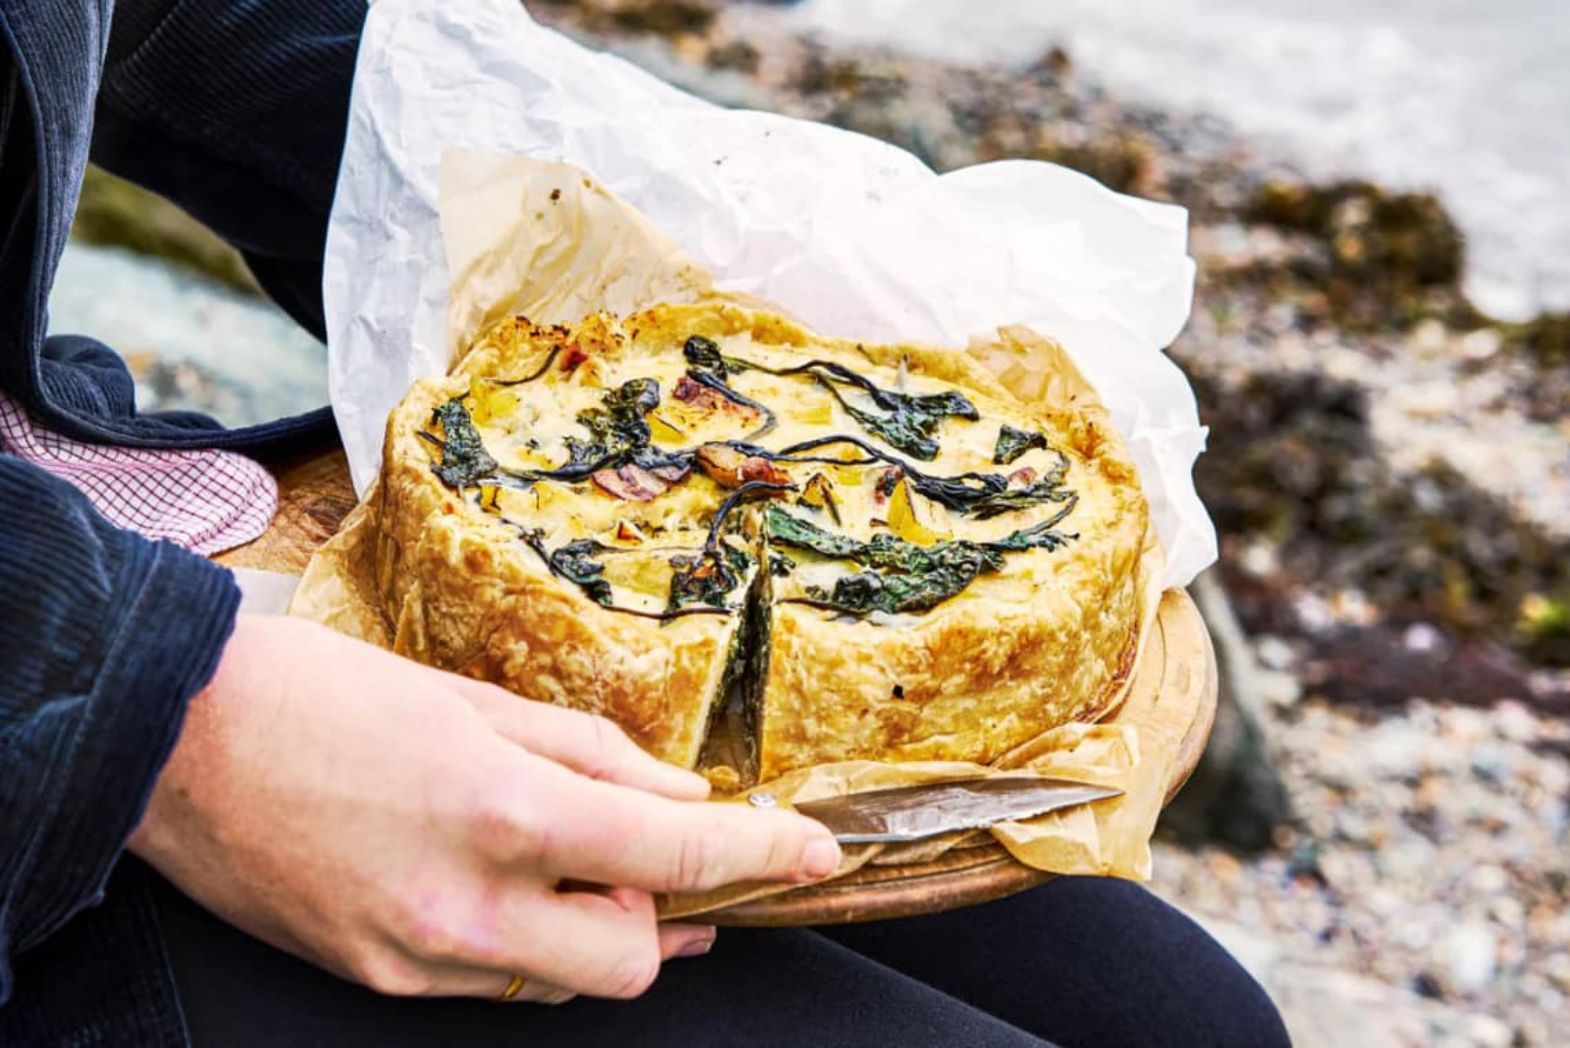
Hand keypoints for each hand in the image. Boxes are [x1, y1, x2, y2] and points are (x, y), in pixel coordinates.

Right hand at [131, 614, 839, 1003]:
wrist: (178, 736)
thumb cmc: (324, 695)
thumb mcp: (477, 702)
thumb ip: (592, 758)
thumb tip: (680, 799)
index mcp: (504, 810)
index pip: (675, 859)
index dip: (763, 858)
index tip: (810, 853)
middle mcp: (467, 903)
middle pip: (633, 960)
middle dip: (659, 913)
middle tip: (634, 852)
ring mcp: (418, 956)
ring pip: (564, 984)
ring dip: (591, 929)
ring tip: (563, 862)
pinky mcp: (379, 979)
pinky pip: (492, 982)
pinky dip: (520, 941)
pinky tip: (497, 883)